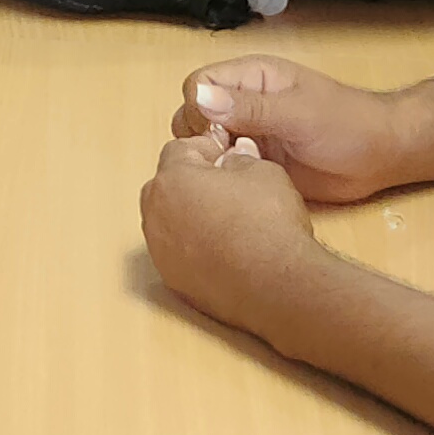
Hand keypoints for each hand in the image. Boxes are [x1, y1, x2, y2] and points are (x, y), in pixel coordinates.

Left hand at [141, 135, 326, 332]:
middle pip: (166, 186)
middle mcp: (157, 215)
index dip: (205, 149)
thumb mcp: (263, 172)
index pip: (178, 151)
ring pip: (169, 222)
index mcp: (172, 180)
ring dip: (191, 216)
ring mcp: (161, 252)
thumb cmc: (268, 227)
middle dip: (192, 182)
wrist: (277, 285)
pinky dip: (194, 247)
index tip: (225, 155)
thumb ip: (240, 159)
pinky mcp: (173, 280)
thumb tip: (234, 159)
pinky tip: (224, 249)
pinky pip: (178, 253)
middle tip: (226, 185)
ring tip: (227, 220)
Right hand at [165, 56, 425, 204]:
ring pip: (204, 142)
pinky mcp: (256, 162)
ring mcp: (248, 133)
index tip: (218, 134)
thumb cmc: (347, 124)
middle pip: (192, 114)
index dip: (198, 109)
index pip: (198, 84)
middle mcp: (243, 102)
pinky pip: (224, 166)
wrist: (381, 156)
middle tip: (227, 157)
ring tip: (233, 173)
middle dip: (199, 137)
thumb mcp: (298, 113)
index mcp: (251, 77)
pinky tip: (238, 188)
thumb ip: (250, 107)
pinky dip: (223, 176)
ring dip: (210, 158)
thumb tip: (198, 99)